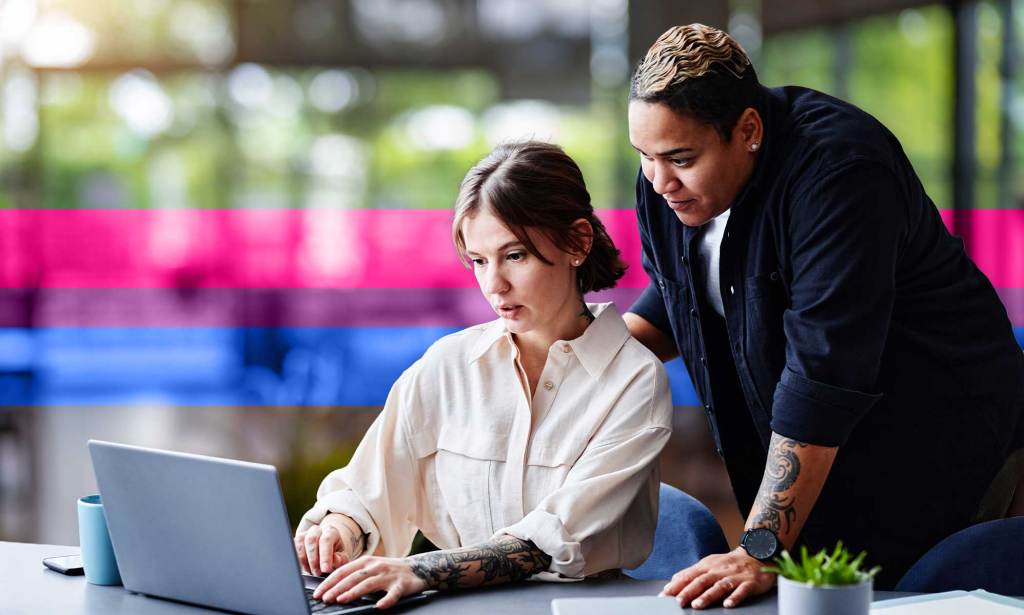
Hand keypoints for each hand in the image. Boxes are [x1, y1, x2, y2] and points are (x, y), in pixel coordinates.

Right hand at [294, 513, 362, 576]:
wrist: (327, 552)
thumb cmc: (336, 556)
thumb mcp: (342, 558)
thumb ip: (340, 559)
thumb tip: (335, 560)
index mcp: (331, 532)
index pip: (326, 540)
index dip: (325, 556)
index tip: (325, 570)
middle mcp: (317, 530)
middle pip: (311, 540)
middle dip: (313, 560)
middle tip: (317, 574)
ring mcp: (305, 534)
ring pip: (300, 543)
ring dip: (304, 561)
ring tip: (311, 572)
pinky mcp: (296, 540)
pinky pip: (292, 548)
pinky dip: (297, 560)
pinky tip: (303, 568)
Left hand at [313, 555, 427, 609]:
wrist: (417, 568)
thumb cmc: (389, 570)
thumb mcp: (371, 567)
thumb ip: (355, 574)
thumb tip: (333, 586)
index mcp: (366, 561)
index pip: (344, 571)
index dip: (330, 582)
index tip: (319, 592)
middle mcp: (376, 566)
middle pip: (353, 577)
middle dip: (337, 588)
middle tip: (325, 598)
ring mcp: (388, 575)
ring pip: (368, 584)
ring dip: (354, 592)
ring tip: (342, 600)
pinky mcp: (401, 584)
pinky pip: (393, 593)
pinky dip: (386, 600)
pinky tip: (379, 606)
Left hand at [659, 547, 775, 608]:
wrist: (757, 555)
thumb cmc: (729, 564)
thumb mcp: (709, 564)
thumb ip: (692, 573)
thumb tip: (673, 583)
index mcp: (707, 565)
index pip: (689, 575)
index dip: (676, 586)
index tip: (664, 595)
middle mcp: (719, 570)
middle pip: (701, 581)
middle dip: (688, 592)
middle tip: (677, 602)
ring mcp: (734, 576)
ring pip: (719, 586)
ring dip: (707, 596)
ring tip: (697, 605)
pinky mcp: (749, 583)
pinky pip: (742, 591)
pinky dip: (734, 598)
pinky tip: (728, 605)